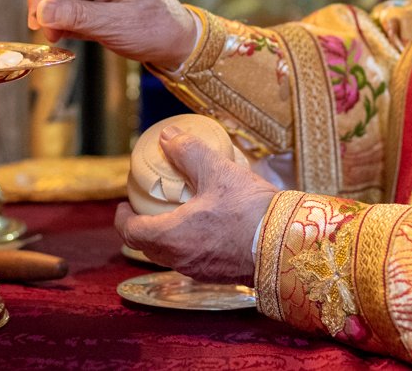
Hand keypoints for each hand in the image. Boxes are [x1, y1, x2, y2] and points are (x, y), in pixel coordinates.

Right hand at [27, 0, 198, 67]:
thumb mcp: (114, 25)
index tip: (36, 23)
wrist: (178, 41)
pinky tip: (68, 34)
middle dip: (45, 4)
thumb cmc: (154, 31)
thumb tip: (41, 10)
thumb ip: (76, 16)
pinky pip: (71, 3)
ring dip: (54, 13)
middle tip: (48, 33)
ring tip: (58, 36)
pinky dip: (64, 18)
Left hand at [115, 127, 276, 284]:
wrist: (288, 242)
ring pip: (169, 255)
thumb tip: (169, 136)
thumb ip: (189, 152)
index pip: (130, 232)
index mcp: (172, 237)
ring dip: (166, 236)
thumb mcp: (218, 172)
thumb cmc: (250, 209)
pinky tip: (206, 226)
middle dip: (142, 226)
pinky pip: (191, 260)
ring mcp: (200, 271)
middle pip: (147, 246)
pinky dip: (187, 244)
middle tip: (148, 206)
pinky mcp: (219, 275)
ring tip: (177, 213)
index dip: (123, 217)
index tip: (125, 204)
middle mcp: (181, 259)